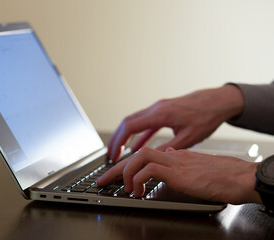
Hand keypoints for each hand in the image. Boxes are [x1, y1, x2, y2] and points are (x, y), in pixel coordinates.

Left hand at [98, 147, 260, 204]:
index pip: (144, 155)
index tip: (115, 176)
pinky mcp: (178, 171)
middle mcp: (172, 155)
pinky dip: (138, 179)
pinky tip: (138, 191)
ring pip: (140, 157)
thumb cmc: (221, 176)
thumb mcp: (195, 169)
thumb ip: (179, 165)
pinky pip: (150, 169)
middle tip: (103, 180)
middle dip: (115, 168)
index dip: (127, 165)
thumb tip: (165, 165)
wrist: (239, 177)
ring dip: (126, 173)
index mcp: (175, 155)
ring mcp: (175, 161)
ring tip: (124, 188)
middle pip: (136, 154)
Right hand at [107, 85, 243, 160]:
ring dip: (125, 136)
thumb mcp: (189, 137)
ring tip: (119, 151)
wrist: (218, 101)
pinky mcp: (163, 111)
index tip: (113, 153)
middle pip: (127, 122)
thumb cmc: (207, 116)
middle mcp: (157, 108)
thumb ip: (169, 148)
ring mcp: (159, 108)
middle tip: (110, 154)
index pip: (130, 126)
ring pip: (134, 121)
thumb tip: (152, 159)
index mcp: (161, 114)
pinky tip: (136, 146)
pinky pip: (145, 123)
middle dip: (116, 139)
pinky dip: (138, 135)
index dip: (119, 141)